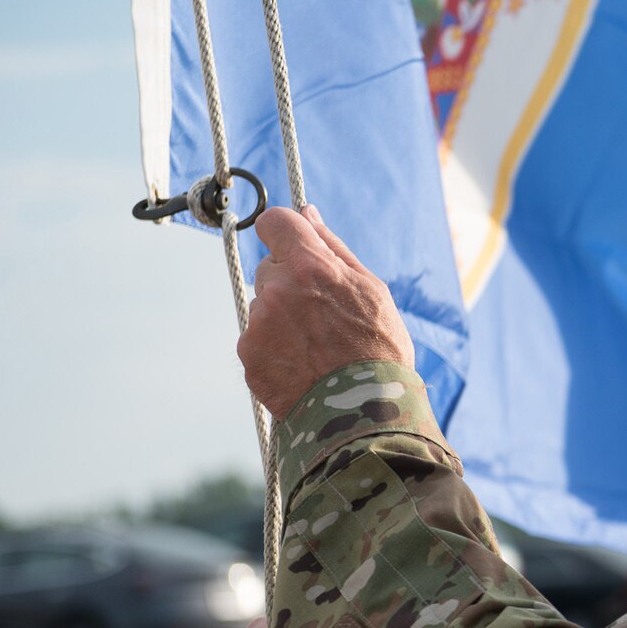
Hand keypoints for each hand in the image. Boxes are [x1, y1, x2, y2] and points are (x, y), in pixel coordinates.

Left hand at [237, 207, 414, 418]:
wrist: (364, 413)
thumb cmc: (378, 349)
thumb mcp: (371, 291)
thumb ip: (333, 248)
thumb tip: (307, 213)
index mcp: (311, 266)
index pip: (275, 222)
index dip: (284, 231)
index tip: (293, 244)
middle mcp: (278, 289)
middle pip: (271, 268)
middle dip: (291, 283)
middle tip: (324, 316)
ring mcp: (259, 322)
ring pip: (265, 304)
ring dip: (283, 317)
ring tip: (317, 347)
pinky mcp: (248, 353)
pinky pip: (257, 337)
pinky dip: (275, 346)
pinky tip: (302, 364)